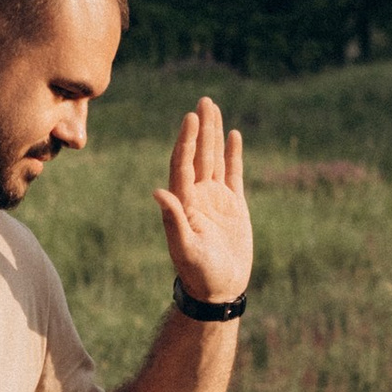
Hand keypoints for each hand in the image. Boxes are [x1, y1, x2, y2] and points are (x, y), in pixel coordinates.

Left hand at [153, 96, 251, 306]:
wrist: (218, 290)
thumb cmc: (199, 273)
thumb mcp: (185, 248)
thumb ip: (174, 219)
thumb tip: (158, 192)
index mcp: (184, 203)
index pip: (183, 165)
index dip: (186, 141)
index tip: (190, 118)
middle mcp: (197, 196)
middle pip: (198, 155)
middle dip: (201, 128)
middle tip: (203, 101)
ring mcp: (215, 199)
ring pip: (214, 159)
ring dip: (213, 134)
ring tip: (213, 108)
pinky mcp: (233, 205)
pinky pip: (233, 173)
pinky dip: (233, 154)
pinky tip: (232, 135)